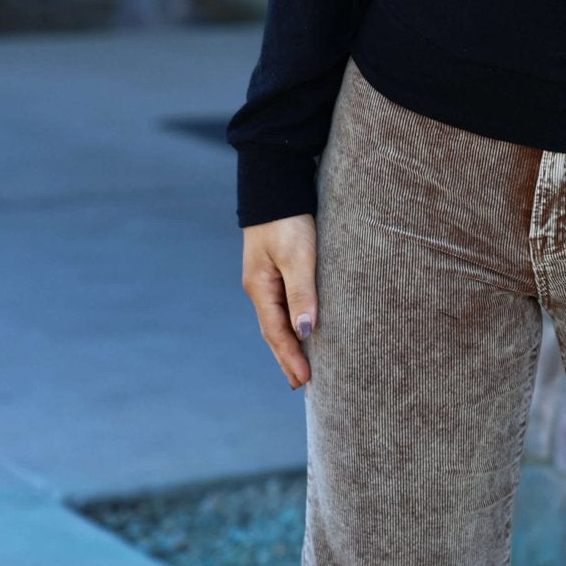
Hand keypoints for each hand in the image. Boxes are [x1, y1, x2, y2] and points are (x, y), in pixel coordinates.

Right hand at [242, 214, 318, 388]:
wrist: (275, 182)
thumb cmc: (288, 218)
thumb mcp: (298, 255)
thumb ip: (302, 292)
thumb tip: (306, 332)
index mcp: (260, 287)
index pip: (276, 332)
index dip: (291, 357)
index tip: (304, 381)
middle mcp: (260, 286)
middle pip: (273, 331)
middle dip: (286, 357)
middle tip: (300, 384)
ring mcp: (266, 277)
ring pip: (277, 318)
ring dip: (288, 342)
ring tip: (300, 365)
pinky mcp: (276, 266)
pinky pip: (283, 304)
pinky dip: (290, 322)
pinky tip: (299, 327)